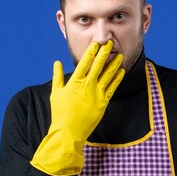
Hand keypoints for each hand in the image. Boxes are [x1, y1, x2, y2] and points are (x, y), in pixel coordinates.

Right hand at [30, 41, 124, 175]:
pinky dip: (117, 79)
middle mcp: (87, 85)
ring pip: (108, 75)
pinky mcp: (103, 102)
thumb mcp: (55, 93)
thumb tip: (56, 63)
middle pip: (98, 65)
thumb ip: (57, 76)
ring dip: (114, 64)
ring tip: (119, 55)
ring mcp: (97, 93)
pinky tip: (121, 71)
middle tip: (110, 43)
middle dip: (105, 53)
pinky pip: (112, 87)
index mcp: (75, 82)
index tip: (96, 44)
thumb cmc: (60, 113)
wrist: (69, 131)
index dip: (91, 51)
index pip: (85, 62)